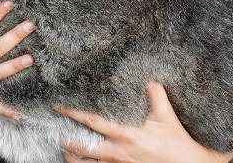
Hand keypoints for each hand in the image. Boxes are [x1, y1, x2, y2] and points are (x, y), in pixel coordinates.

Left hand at [55, 82, 232, 162]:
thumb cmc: (178, 144)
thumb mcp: (167, 117)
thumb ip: (157, 96)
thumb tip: (150, 77)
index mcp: (126, 135)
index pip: (92, 121)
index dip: (72, 112)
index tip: (57, 105)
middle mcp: (118, 153)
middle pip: (82, 148)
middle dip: (65, 141)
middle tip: (53, 132)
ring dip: (74, 157)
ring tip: (65, 148)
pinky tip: (83, 160)